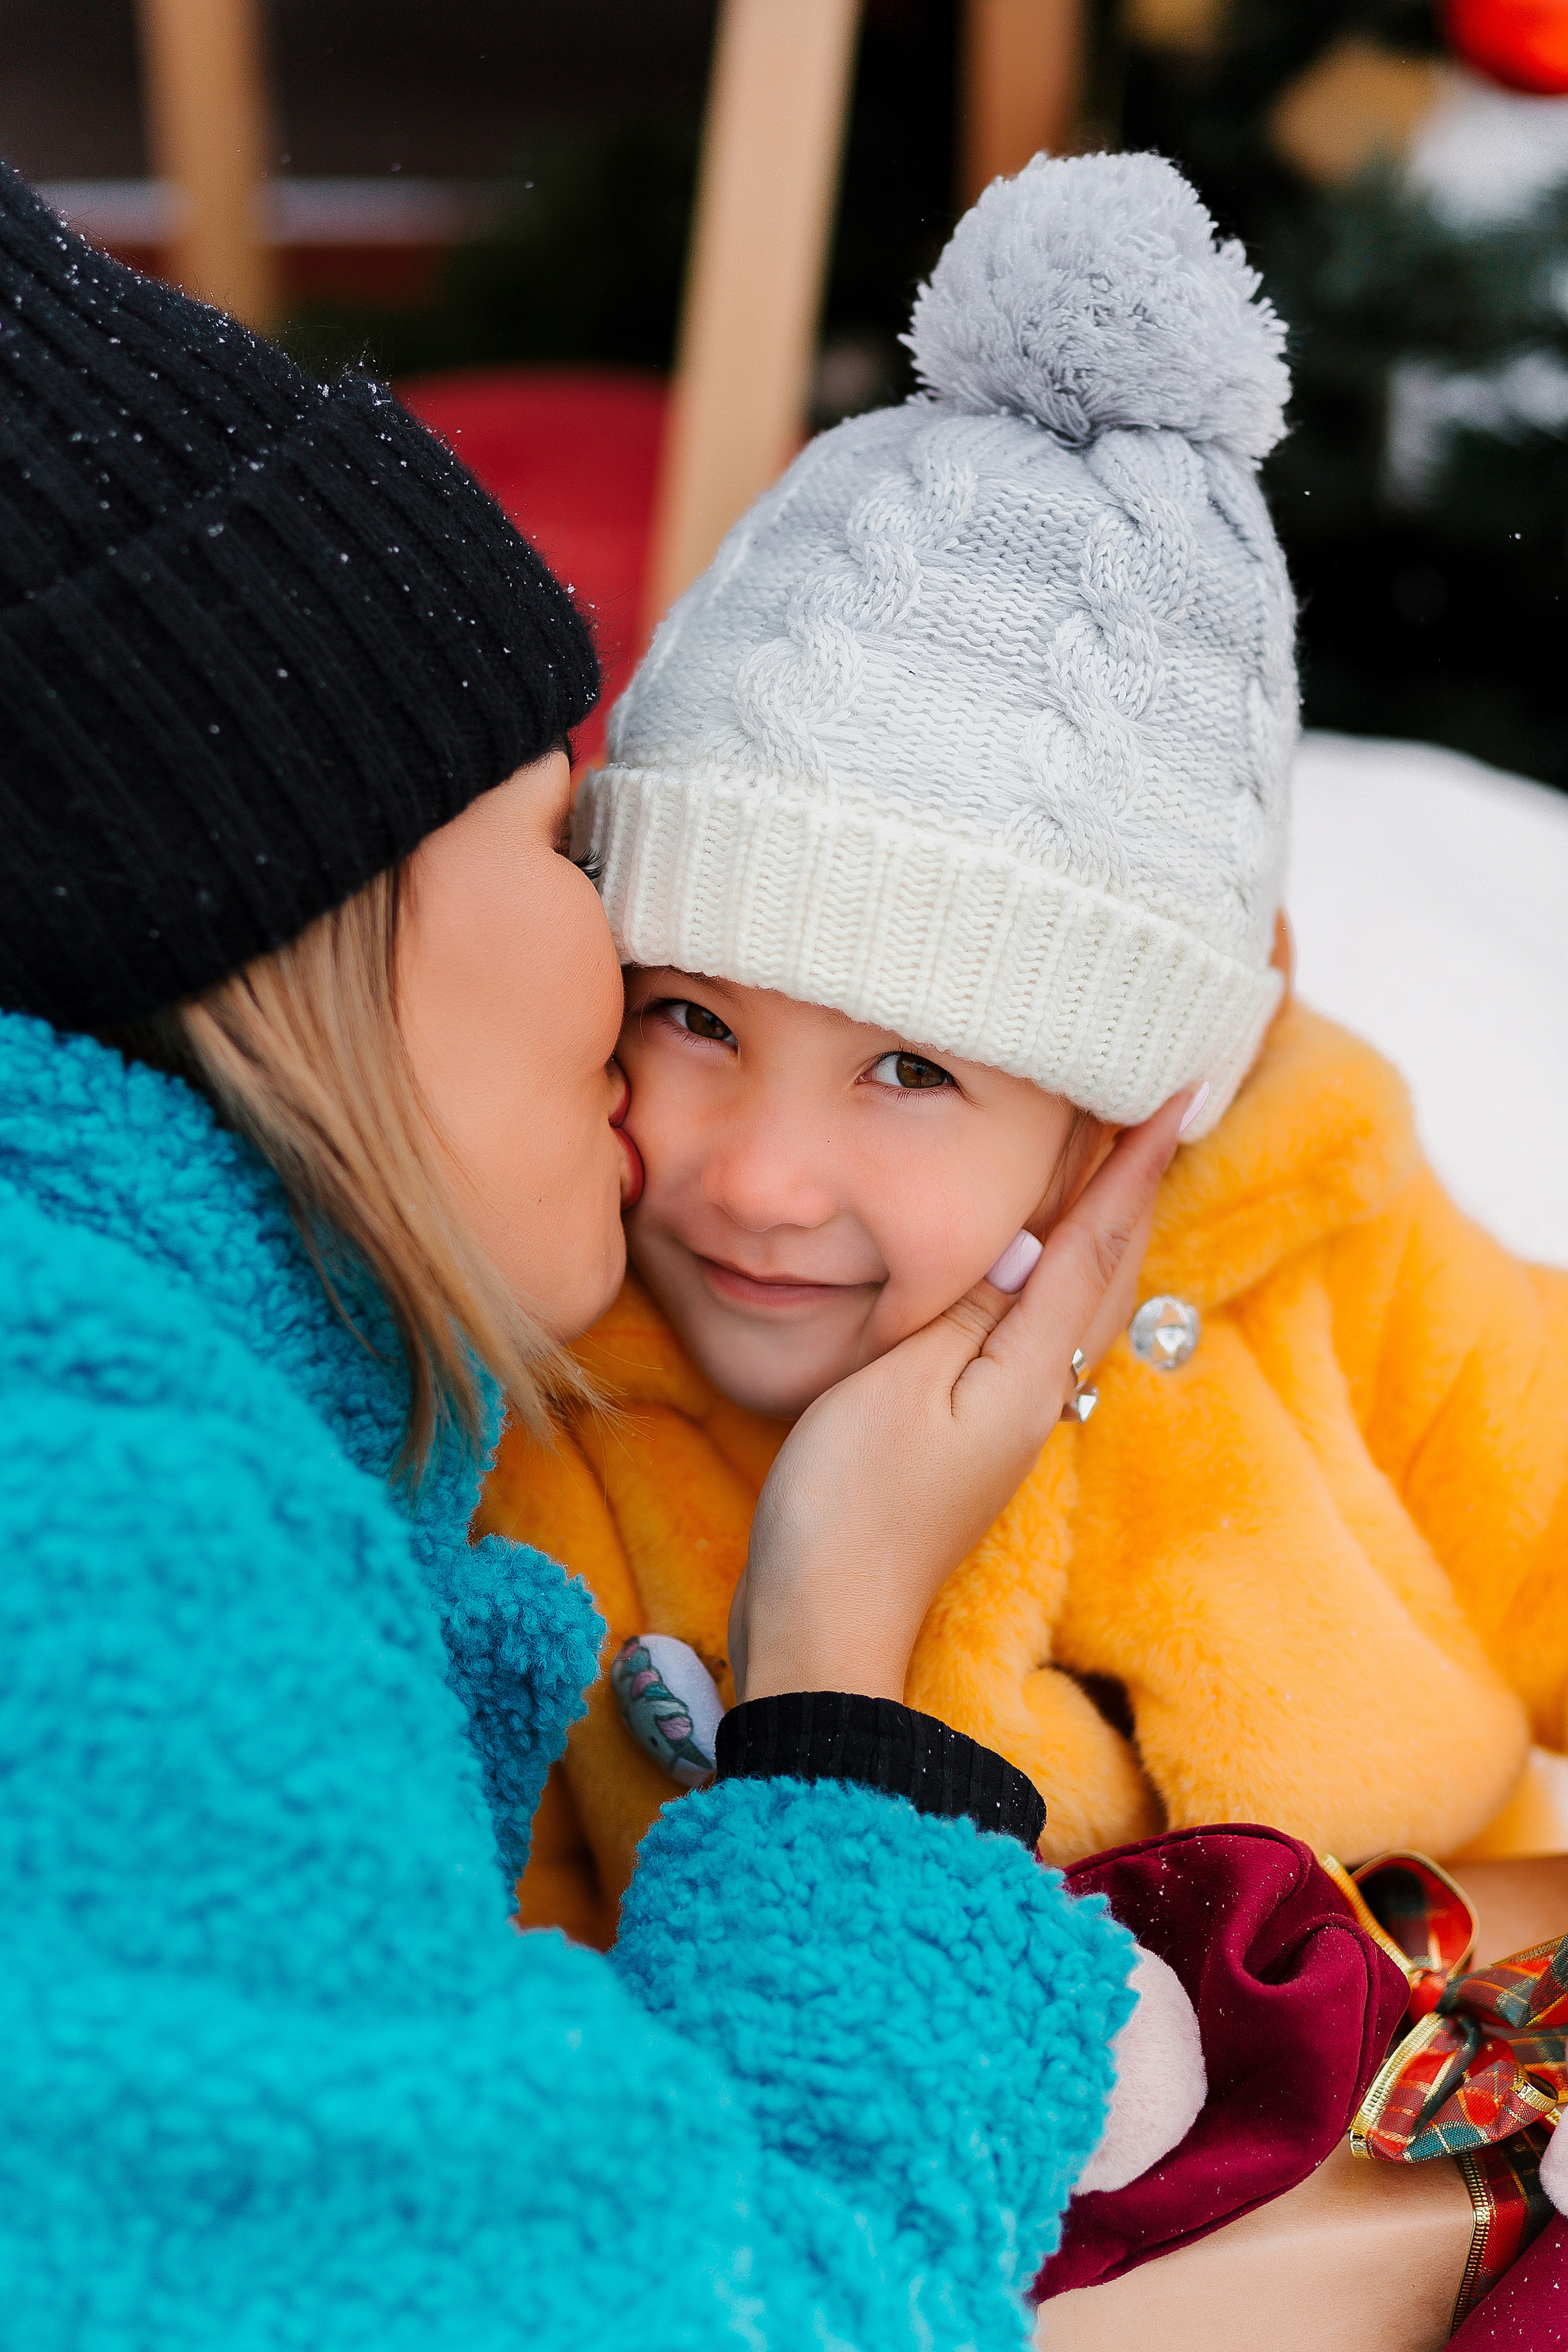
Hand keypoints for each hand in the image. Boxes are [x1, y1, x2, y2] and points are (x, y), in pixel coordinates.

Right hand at [730, 1090, 1193, 1703]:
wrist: (825, 1623)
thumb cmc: (847, 1504)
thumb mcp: (898, 1385)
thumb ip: (969, 1308)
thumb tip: (1033, 1239)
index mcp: (1029, 1372)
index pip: (1095, 1245)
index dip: (1132, 1168)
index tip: (1179, 1098)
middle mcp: (1039, 1393)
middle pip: (1109, 1273)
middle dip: (1137, 1190)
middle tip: (1166, 1112)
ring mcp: (1011, 1421)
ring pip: (1084, 1303)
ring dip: (1108, 1231)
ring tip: (1121, 1169)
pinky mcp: (978, 1437)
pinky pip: (1046, 1331)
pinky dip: (1065, 1276)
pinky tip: (1045, 1265)